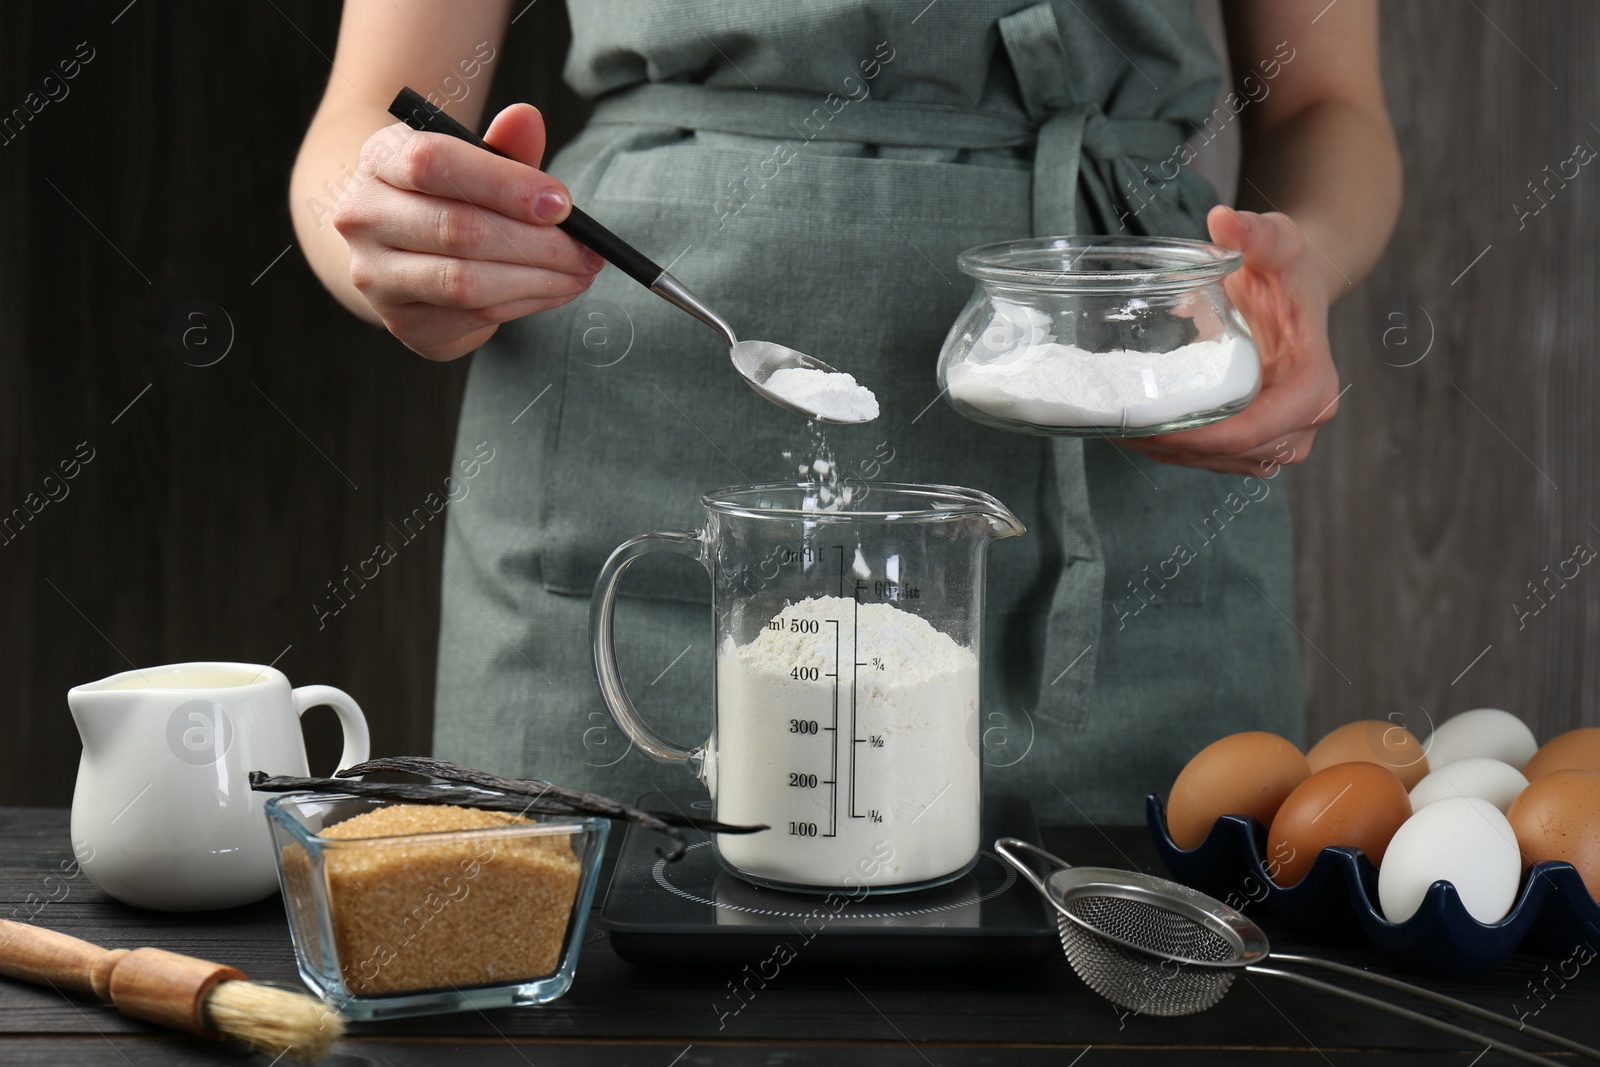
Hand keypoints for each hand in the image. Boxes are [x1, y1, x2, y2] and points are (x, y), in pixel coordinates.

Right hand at [333, 104, 602, 360]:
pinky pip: (475, 315)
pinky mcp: (402, 321)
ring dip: (539, 281)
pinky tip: (554, 290)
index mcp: (379, 159)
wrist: (397, 248)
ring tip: (580, 272)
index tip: (563, 204)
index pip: (433, 164)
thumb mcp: (471, 161)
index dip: (505, 185)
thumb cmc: (446, 195)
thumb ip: (503, 146)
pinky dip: (526, 303)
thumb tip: (527, 118)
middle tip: (587, 250)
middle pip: (458, 230)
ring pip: (467, 283)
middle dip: (538, 243)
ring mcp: (376, 276)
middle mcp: (364, 217)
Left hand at [1116, 205, 1341, 476]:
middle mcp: (1303, 421)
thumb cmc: (1288, 267)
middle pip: (1233, 455)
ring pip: (1220, 464)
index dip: (1201, 438)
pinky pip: (1216, 459)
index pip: (1253, 431)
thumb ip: (1255, 232)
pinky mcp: (1258, 439)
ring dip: (1171, 455)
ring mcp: (1282, 436)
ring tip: (1120, 429)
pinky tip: (1138, 431)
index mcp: (1311, 386)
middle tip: (1120, 426)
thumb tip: (1223, 221)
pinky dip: (1177, 451)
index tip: (1151, 426)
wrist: (1297, 286)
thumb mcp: (1279, 242)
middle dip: (1176, 448)